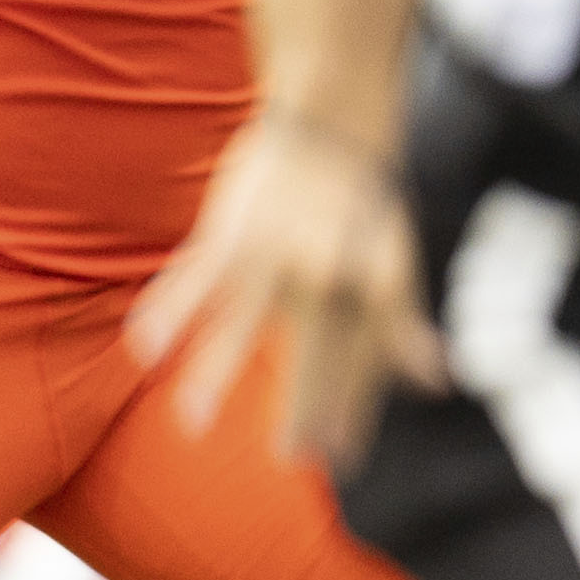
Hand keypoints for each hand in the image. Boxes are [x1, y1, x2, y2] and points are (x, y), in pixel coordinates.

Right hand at [130, 110, 444, 465]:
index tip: (344, 458)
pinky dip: (166, 311)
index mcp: (366, 286)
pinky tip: (144, 350)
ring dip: (214, 371)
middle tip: (292, 458)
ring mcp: (272, 253)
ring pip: (239, 321)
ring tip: (194, 423)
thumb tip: (436, 383)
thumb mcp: (397, 263)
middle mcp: (323, 274)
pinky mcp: (230, 230)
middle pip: (311, 351)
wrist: (332, 121)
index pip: (362, 362)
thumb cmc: (365, 200)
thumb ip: (404, 328)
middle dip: (303, 405)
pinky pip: (191, 277)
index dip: (354, 409)